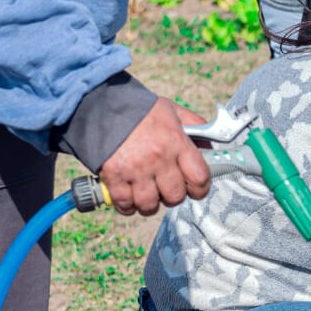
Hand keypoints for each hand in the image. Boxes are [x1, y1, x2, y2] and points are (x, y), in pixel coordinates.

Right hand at [98, 98, 210, 215]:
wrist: (99, 104)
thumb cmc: (138, 109)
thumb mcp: (172, 111)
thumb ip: (195, 125)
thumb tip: (211, 144)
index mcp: (176, 142)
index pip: (199, 178)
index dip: (200, 189)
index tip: (195, 189)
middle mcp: (158, 159)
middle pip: (175, 196)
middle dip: (173, 197)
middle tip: (167, 189)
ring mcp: (135, 169)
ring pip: (150, 205)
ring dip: (150, 204)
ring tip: (147, 194)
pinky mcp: (113, 176)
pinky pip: (125, 203)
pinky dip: (128, 206)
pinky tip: (129, 198)